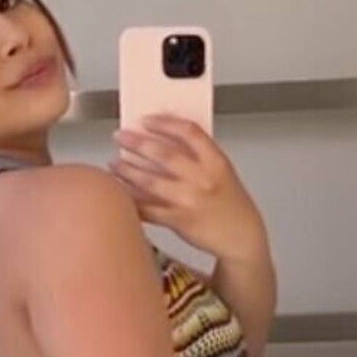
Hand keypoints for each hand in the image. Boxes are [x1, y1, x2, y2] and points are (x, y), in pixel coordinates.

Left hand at [109, 115, 265, 259]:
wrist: (241, 237)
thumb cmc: (231, 203)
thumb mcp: (222, 171)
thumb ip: (198, 155)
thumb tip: (162, 139)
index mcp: (216, 162)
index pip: (189, 132)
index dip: (165, 122)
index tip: (147, 120)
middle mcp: (203, 179)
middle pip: (164, 154)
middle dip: (137, 142)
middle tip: (120, 136)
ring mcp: (189, 200)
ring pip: (149, 181)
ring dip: (127, 170)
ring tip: (115, 163)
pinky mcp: (178, 221)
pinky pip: (147, 208)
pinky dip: (130, 198)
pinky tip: (120, 191)